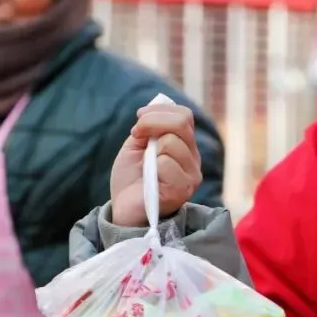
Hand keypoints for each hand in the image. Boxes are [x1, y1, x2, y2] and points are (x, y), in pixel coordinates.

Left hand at [110, 103, 201, 227]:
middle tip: (136, 136)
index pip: (184, 115)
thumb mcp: (136, 146)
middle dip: (151, 123)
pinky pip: (167, 164)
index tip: (138, 120)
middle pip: (181, 124)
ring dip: (150, 152)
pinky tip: (149, 181)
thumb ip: (149, 128)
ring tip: (145, 167)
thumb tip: (157, 108)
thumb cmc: (131, 179)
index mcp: (184, 146)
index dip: (159, 111)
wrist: (123, 208)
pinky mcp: (183, 190)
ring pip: (172, 143)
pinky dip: (151, 169)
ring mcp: (191, 175)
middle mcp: (193, 159)